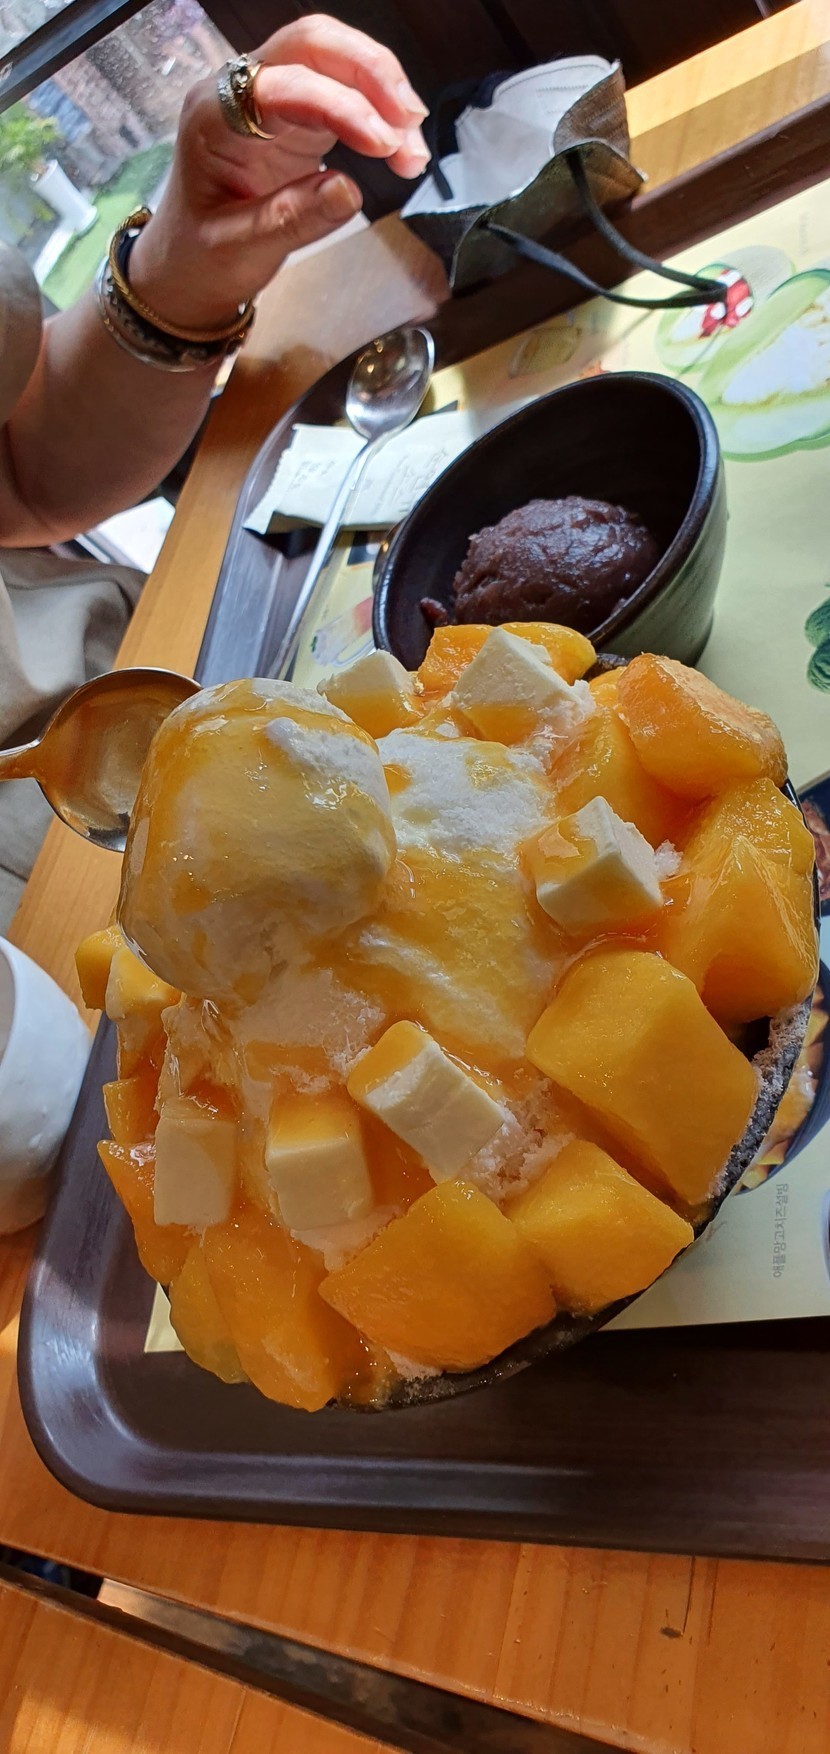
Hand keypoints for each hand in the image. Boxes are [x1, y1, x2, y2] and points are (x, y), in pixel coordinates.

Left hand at [129, 15, 428, 332]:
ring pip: (333, 59)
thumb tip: (349, 190)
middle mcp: (239, 91)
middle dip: (369, 72)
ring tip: (412, 148)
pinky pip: (343, 91)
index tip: (382, 144)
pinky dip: (378, 112)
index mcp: (212, 116)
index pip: (284, 86)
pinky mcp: (296, 116)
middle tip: (409, 122)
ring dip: (383, 92)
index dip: (339, 106)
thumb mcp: (240, 250)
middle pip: (312, 44)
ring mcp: (270, 98)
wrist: (185, 268)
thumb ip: (292, 218)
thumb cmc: (200, 257)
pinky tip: (401, 145)